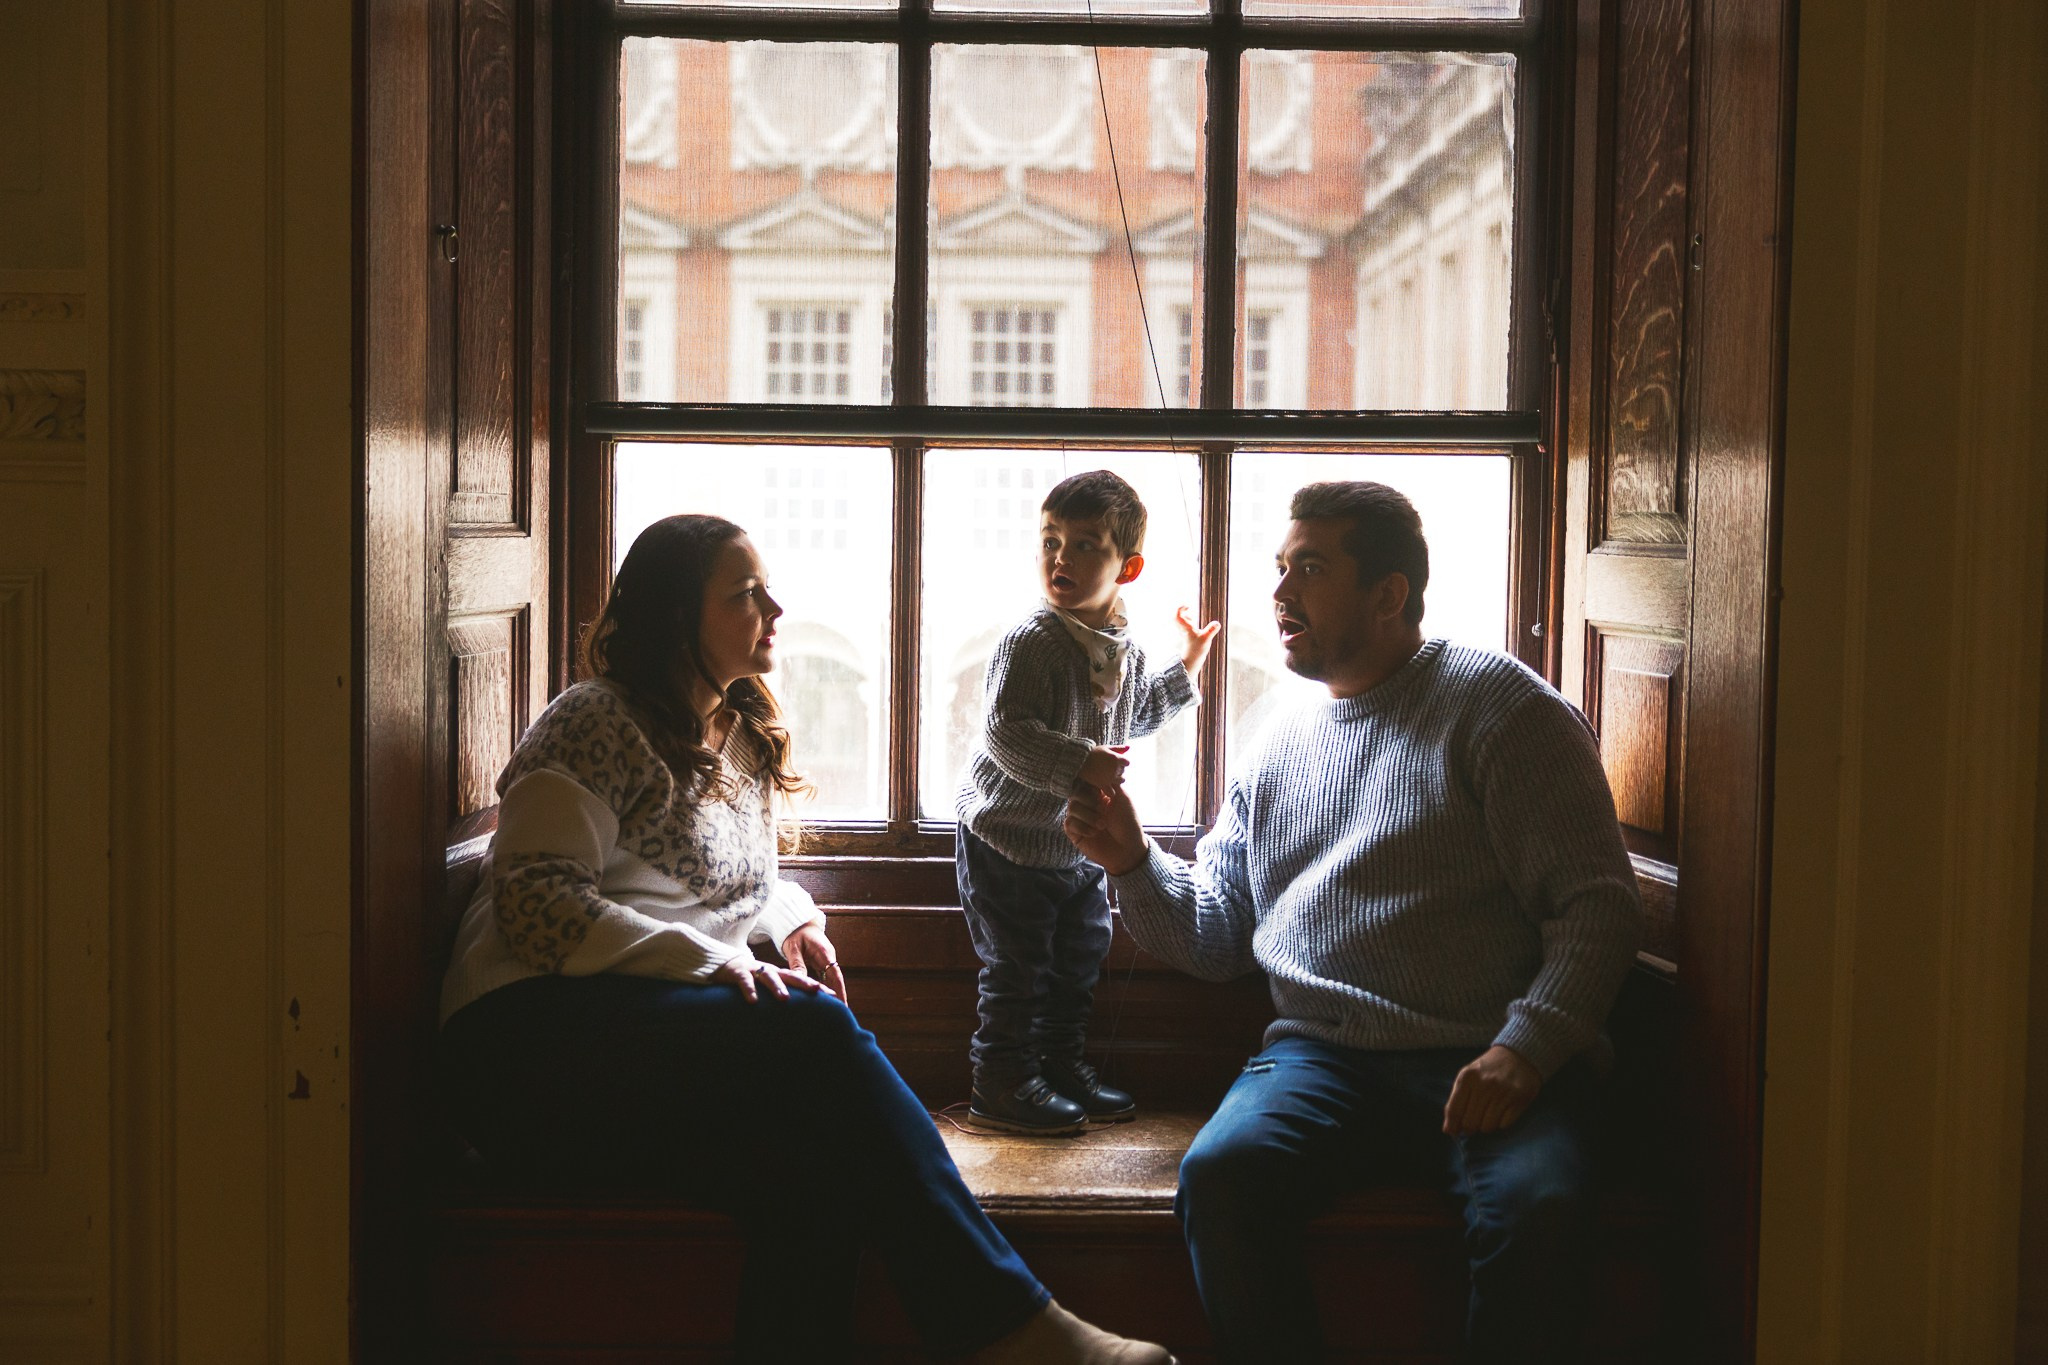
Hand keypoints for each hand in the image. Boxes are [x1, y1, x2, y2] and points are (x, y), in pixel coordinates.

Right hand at [709, 954, 829, 1003]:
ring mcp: (754, 971)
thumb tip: (796, 1017)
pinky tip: (753, 1001)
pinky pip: (745, 981)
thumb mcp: (766, 987)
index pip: (800, 980)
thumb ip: (779, 998)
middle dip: (805, 983)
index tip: (833, 996)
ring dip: (777, 987)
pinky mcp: (738, 973)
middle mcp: (769, 971)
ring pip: (769, 977)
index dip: (816, 987)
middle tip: (819, 991)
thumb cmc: (749, 980)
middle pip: (790, 975)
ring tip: (785, 999)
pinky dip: (749, 990)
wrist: (723, 964)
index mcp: (778, 975)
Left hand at [780, 921, 848, 1004]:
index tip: (842, 1005)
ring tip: (833, 1012)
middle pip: (836, 980)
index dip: (840, 991)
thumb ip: (797, 964)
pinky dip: (825, 989)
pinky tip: (823, 1001)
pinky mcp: (821, 963)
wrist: (797, 923)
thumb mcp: (793, 948)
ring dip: (832, 994)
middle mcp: (828, 957)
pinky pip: (825, 978)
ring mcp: (826, 960)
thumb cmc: (794, 933)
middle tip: (840, 1014)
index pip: (835, 975)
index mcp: (824, 953)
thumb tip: (800, 982)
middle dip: (839, 996)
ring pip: (831, 980)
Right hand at [1063, 782, 1149, 875]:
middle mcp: (1088, 804)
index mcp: (1099, 794)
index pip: (1086, 781)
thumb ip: (1109, 783)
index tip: (1098, 790)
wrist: (1128, 850)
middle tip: (1102, 809)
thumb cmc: (1128, 823)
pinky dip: (1083, 827)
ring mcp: (1080, 818)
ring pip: (1072, 807)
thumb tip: (1097, 770)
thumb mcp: (1123, 798)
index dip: (1089, 783)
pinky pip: (1069, 823)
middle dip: (1089, 800)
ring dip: (1089, 816)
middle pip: (1075, 792)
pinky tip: (1094, 833)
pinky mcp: (1074, 832)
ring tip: (1102, 825)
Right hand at [1077, 744, 1130, 791]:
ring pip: (1121, 781)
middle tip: (1108, 768)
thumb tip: (1129, 748)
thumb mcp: (1105, 748)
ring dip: (1117, 779)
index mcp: (1116, 758)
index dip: (1122, 762)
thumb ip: (1118, 748)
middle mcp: (1115, 768)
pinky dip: (1111, 791)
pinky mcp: (1103, 785)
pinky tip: (1106, 786)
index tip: (1115, 761)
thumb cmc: (1093, 753)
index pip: (1127, 763)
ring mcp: (1109, 777)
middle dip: (1118, 770)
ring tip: (1108, 776)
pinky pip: (1112, 792)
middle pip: (1123, 771)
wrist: (1079, 760)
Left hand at [1176, 606, 1221, 675]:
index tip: (1187, 606)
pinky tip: (1194, 624)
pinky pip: (1185, 627)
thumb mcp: (1205, 639)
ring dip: (1185, 617)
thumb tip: (1217, 623)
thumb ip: (1211, 631)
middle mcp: (1183, 630)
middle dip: (1181, 611)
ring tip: (1192, 617)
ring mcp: (1185, 634)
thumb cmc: (1196, 651)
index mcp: (1185, 628)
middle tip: (1188, 608)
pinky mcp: (1188, 638)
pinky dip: (1188, 623)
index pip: (1176, 615)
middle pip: (1176, 617)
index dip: (1180, 608)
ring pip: (1180, 622)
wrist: (1192, 662)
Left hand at [1442, 1045, 1542, 1135]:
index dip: (1453, 1126)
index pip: (1454, 1111)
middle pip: (1470, 1122)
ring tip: (1489, 1115)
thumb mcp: (1467, 1077)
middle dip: (1470, 1127)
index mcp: (1467, 1077)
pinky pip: (1504, 1125)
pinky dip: (1501, 1123)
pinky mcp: (1518, 1099)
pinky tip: (1502, 1112)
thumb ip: (1455, 1101)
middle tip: (1475, 1121)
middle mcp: (1484, 1084)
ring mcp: (1502, 1092)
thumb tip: (1448, 1130)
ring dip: (1486, 1126)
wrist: (1518, 1056)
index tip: (1454, 1132)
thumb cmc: (1488, 1069)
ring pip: (1487, 1127)